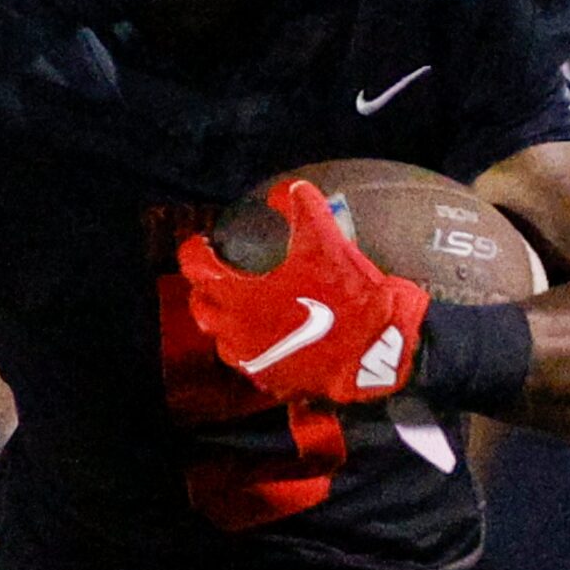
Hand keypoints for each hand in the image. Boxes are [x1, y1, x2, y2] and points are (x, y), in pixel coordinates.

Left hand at [177, 180, 430, 403]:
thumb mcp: (326, 241)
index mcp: (236, 296)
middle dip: (206, 288)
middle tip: (223, 275)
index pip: (195, 268)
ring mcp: (251, 361)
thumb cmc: (346, 295)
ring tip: (246, 307)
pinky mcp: (271, 381)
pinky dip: (254, 348)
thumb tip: (288, 188)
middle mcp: (234, 332)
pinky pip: (250, 363)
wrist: (375, 351)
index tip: (204, 244)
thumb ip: (302, 207)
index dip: (195, 251)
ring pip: (223, 339)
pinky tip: (273, 337)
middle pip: (203, 306)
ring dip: (227, 321)